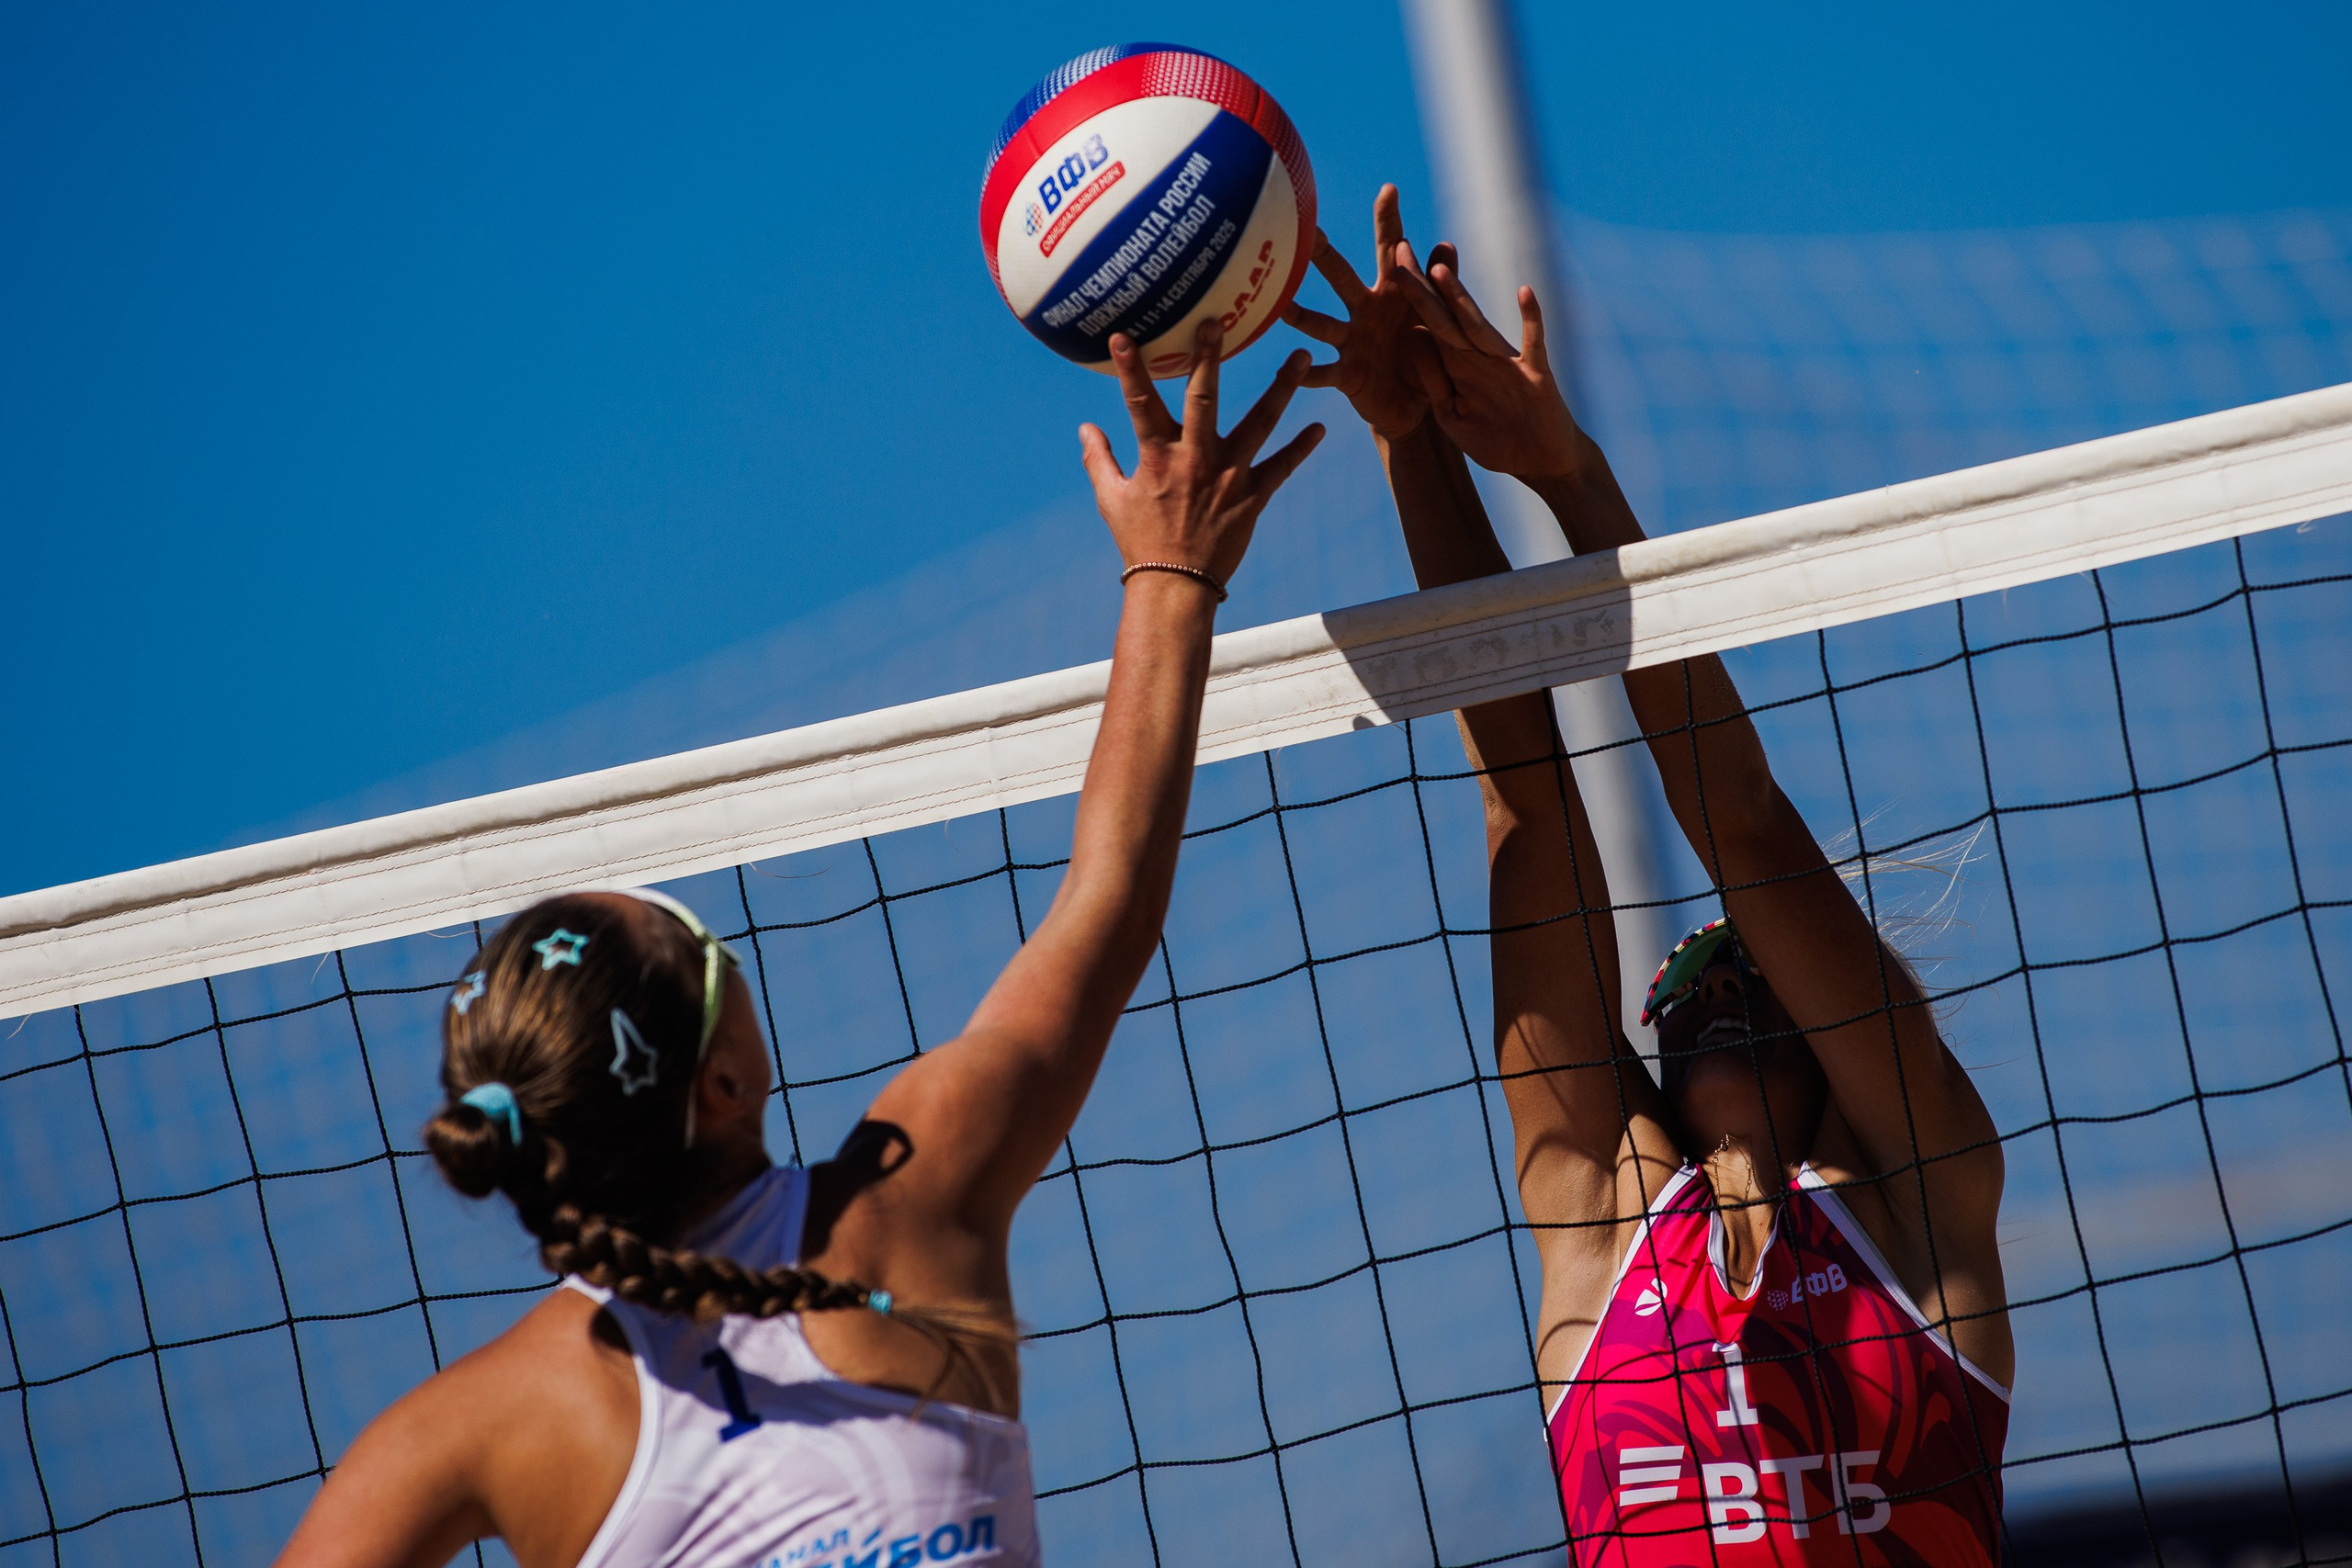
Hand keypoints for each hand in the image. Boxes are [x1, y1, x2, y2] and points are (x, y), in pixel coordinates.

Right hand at [1079, 320, 1323, 593]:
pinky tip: (1320, 428)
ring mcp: (1229, 476)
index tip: (1121, 334)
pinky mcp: (1253, 497)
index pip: (1138, 402)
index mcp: (1158, 456)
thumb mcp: (1111, 500)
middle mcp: (1196, 458)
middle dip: (1208, 358)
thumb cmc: (1141, 541)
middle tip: (1217, 321)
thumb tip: (1085, 428)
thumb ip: (1099, 459)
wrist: (1176, 586)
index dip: (1129, 367)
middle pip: (1204, 397)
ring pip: (1260, 422)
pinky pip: (1282, 467)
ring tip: (1301, 356)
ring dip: (1282, 387)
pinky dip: (1301, 448)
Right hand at [1281, 185, 1431, 442]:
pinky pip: (1323, 375)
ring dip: (1300, 316)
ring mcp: (1352, 342)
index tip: (1389, 190)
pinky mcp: (1347, 376)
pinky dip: (1306, 375)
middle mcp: (1365, 311)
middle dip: (1324, 255)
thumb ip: (1443, 286)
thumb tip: (1446, 245)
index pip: (1391, 250)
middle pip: (1341, 277)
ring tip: (1281, 307)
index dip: (1389, 221)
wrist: (1417, 404)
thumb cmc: (1426, 353)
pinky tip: (1292, 370)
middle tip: (1308, 232)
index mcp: (1393, 292)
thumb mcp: (1441, 319)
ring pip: (1321, 325)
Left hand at [1391, 243, 1585, 480]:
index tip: (1388, 266)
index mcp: (1457, 365)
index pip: (1428, 323)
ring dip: (1460, 299)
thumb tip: (1411, 336)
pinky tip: (1524, 292)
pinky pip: (1533, 342)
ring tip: (1439, 272)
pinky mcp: (1536, 373)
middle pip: (1446, 315)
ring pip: (1478, 325)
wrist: (1540, 463)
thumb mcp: (1451, 414)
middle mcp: (1479, 355)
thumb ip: (1433, 379)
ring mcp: (1507, 361)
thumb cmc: (1495, 441)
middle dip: (1422, 287)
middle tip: (1399, 251)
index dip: (1409, 297)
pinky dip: (1531, 318)